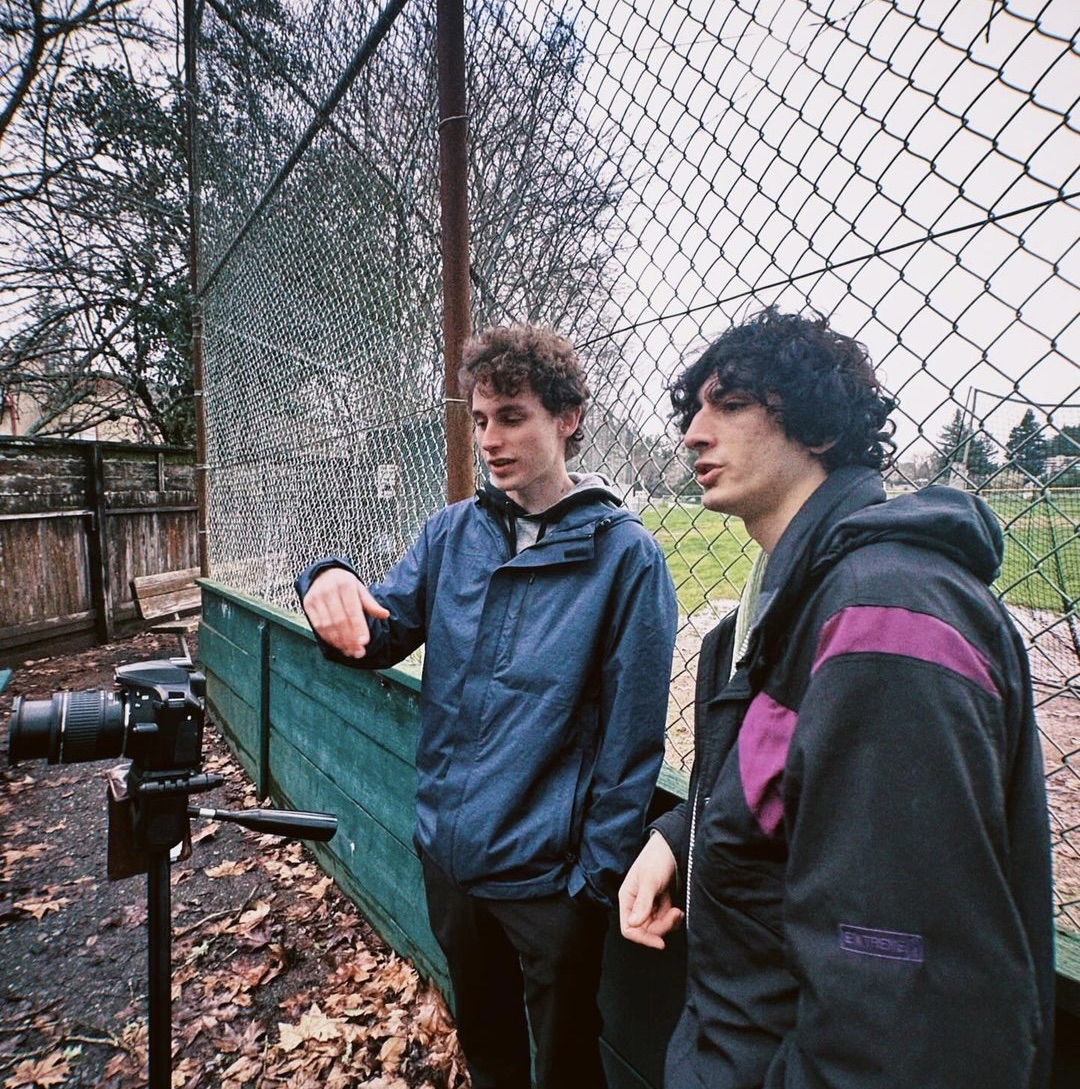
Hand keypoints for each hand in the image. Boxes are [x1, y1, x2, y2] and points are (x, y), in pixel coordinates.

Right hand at [301, 567, 389, 658]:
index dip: (358, 627)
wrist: (323, 573)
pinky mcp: (307, 604)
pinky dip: (328, 638)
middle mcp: (329, 590)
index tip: (364, 642)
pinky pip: (317, 626)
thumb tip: (385, 615)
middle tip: (358, 652)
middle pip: (339, 620)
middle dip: (349, 639)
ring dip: (339, 641)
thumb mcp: (360, 589)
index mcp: (345, 584)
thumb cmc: (346, 585)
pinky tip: (338, 645)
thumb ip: (371, 604)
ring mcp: (316, 597)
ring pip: (327, 625)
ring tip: (350, 651)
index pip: (352, 610)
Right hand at [618, 832, 683, 948]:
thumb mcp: (650, 879)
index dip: (643, 938)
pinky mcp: (662, 903)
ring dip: (669, 923)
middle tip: (675, 914)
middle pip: (645, 930)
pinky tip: (678, 910)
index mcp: (628, 898)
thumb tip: (633, 924)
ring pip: (657, 927)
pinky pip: (665, 920)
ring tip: (678, 911)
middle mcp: (637, 904)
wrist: (674, 846)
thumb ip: (642, 902)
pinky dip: (673, 919)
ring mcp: (650, 904)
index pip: (628, 928)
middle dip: (662, 927)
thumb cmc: (657, 858)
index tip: (660, 942)